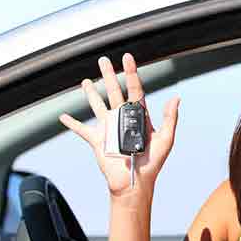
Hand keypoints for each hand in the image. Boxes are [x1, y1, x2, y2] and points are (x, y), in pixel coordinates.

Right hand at [59, 53, 179, 199]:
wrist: (135, 183)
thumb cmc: (152, 164)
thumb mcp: (166, 140)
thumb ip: (169, 119)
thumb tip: (176, 98)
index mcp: (139, 116)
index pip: (135, 90)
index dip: (131, 73)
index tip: (127, 58)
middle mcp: (122, 118)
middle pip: (114, 91)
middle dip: (109, 75)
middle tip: (103, 60)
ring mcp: (109, 128)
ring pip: (97, 105)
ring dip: (91, 93)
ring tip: (86, 81)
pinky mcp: (97, 140)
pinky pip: (82, 129)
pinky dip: (71, 123)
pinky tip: (63, 117)